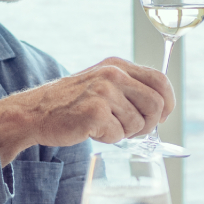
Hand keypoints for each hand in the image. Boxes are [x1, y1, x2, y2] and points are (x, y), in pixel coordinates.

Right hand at [0, 58, 173, 163]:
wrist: (35, 113)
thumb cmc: (71, 104)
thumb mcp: (101, 84)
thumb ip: (129, 89)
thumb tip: (162, 109)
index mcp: (117, 65)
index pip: (160, 80)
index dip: (168, 102)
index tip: (163, 117)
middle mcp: (112, 74)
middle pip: (156, 104)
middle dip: (149, 123)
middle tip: (131, 130)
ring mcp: (104, 92)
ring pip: (138, 123)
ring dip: (125, 133)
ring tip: (103, 126)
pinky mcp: (95, 112)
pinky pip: (119, 134)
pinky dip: (109, 139)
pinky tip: (92, 131)